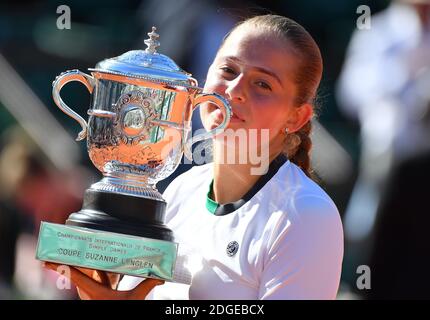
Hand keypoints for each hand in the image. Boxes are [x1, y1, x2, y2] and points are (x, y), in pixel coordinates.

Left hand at [43, 262, 163, 299]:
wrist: (115, 319)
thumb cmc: (122, 310)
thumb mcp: (135, 298)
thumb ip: (147, 286)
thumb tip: (160, 277)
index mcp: (95, 291)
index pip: (75, 275)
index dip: (60, 267)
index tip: (46, 260)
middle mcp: (90, 292)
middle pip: (75, 273)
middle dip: (63, 263)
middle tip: (52, 252)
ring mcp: (90, 293)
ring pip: (80, 276)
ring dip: (72, 267)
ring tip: (62, 255)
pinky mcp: (95, 293)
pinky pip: (87, 280)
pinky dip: (82, 272)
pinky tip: (82, 265)